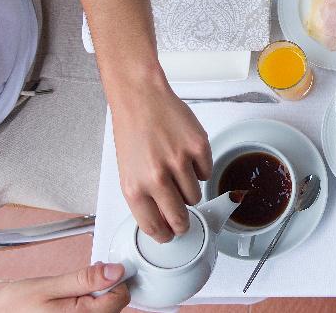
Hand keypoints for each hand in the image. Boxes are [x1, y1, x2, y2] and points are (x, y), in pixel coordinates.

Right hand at [0, 262, 129, 312]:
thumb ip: (84, 279)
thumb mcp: (48, 286)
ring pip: (106, 308)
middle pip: (115, 302)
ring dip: (96, 296)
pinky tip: (72, 302)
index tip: (103, 269)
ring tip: (72, 293)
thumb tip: (115, 270)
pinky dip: (89, 304)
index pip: (120, 296)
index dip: (115, 278)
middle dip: (104, 286)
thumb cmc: (15, 308)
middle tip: (80, 282)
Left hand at [111, 74, 211, 242]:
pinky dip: (200, 169)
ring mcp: (180, 162)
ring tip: (179, 173)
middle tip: (184, 222)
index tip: (170, 236)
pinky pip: (207, 173)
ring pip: (196, 196)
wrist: (141, 100)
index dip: (164, 235)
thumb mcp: (128, 171)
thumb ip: (145, 197)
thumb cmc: (133, 132)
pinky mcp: (199, 148)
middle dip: (183, 224)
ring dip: (190, 190)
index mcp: (135, 187)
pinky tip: (187, 156)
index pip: (153, 226)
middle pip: (180, 218)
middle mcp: (157, 178)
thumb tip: (162, 219)